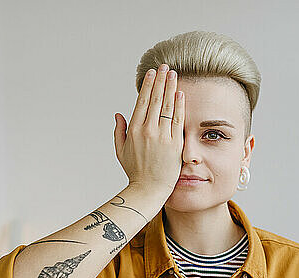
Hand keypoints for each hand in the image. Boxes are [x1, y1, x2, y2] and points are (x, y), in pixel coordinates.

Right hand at [113, 64, 184, 197]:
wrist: (149, 189)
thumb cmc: (135, 172)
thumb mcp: (120, 151)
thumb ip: (119, 131)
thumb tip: (117, 114)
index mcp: (134, 130)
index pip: (142, 101)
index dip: (148, 85)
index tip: (152, 74)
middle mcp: (148, 130)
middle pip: (155, 99)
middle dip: (160, 81)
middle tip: (165, 67)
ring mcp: (162, 136)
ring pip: (167, 106)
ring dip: (171, 87)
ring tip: (174, 74)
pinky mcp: (175, 143)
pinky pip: (178, 120)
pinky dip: (179, 105)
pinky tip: (181, 93)